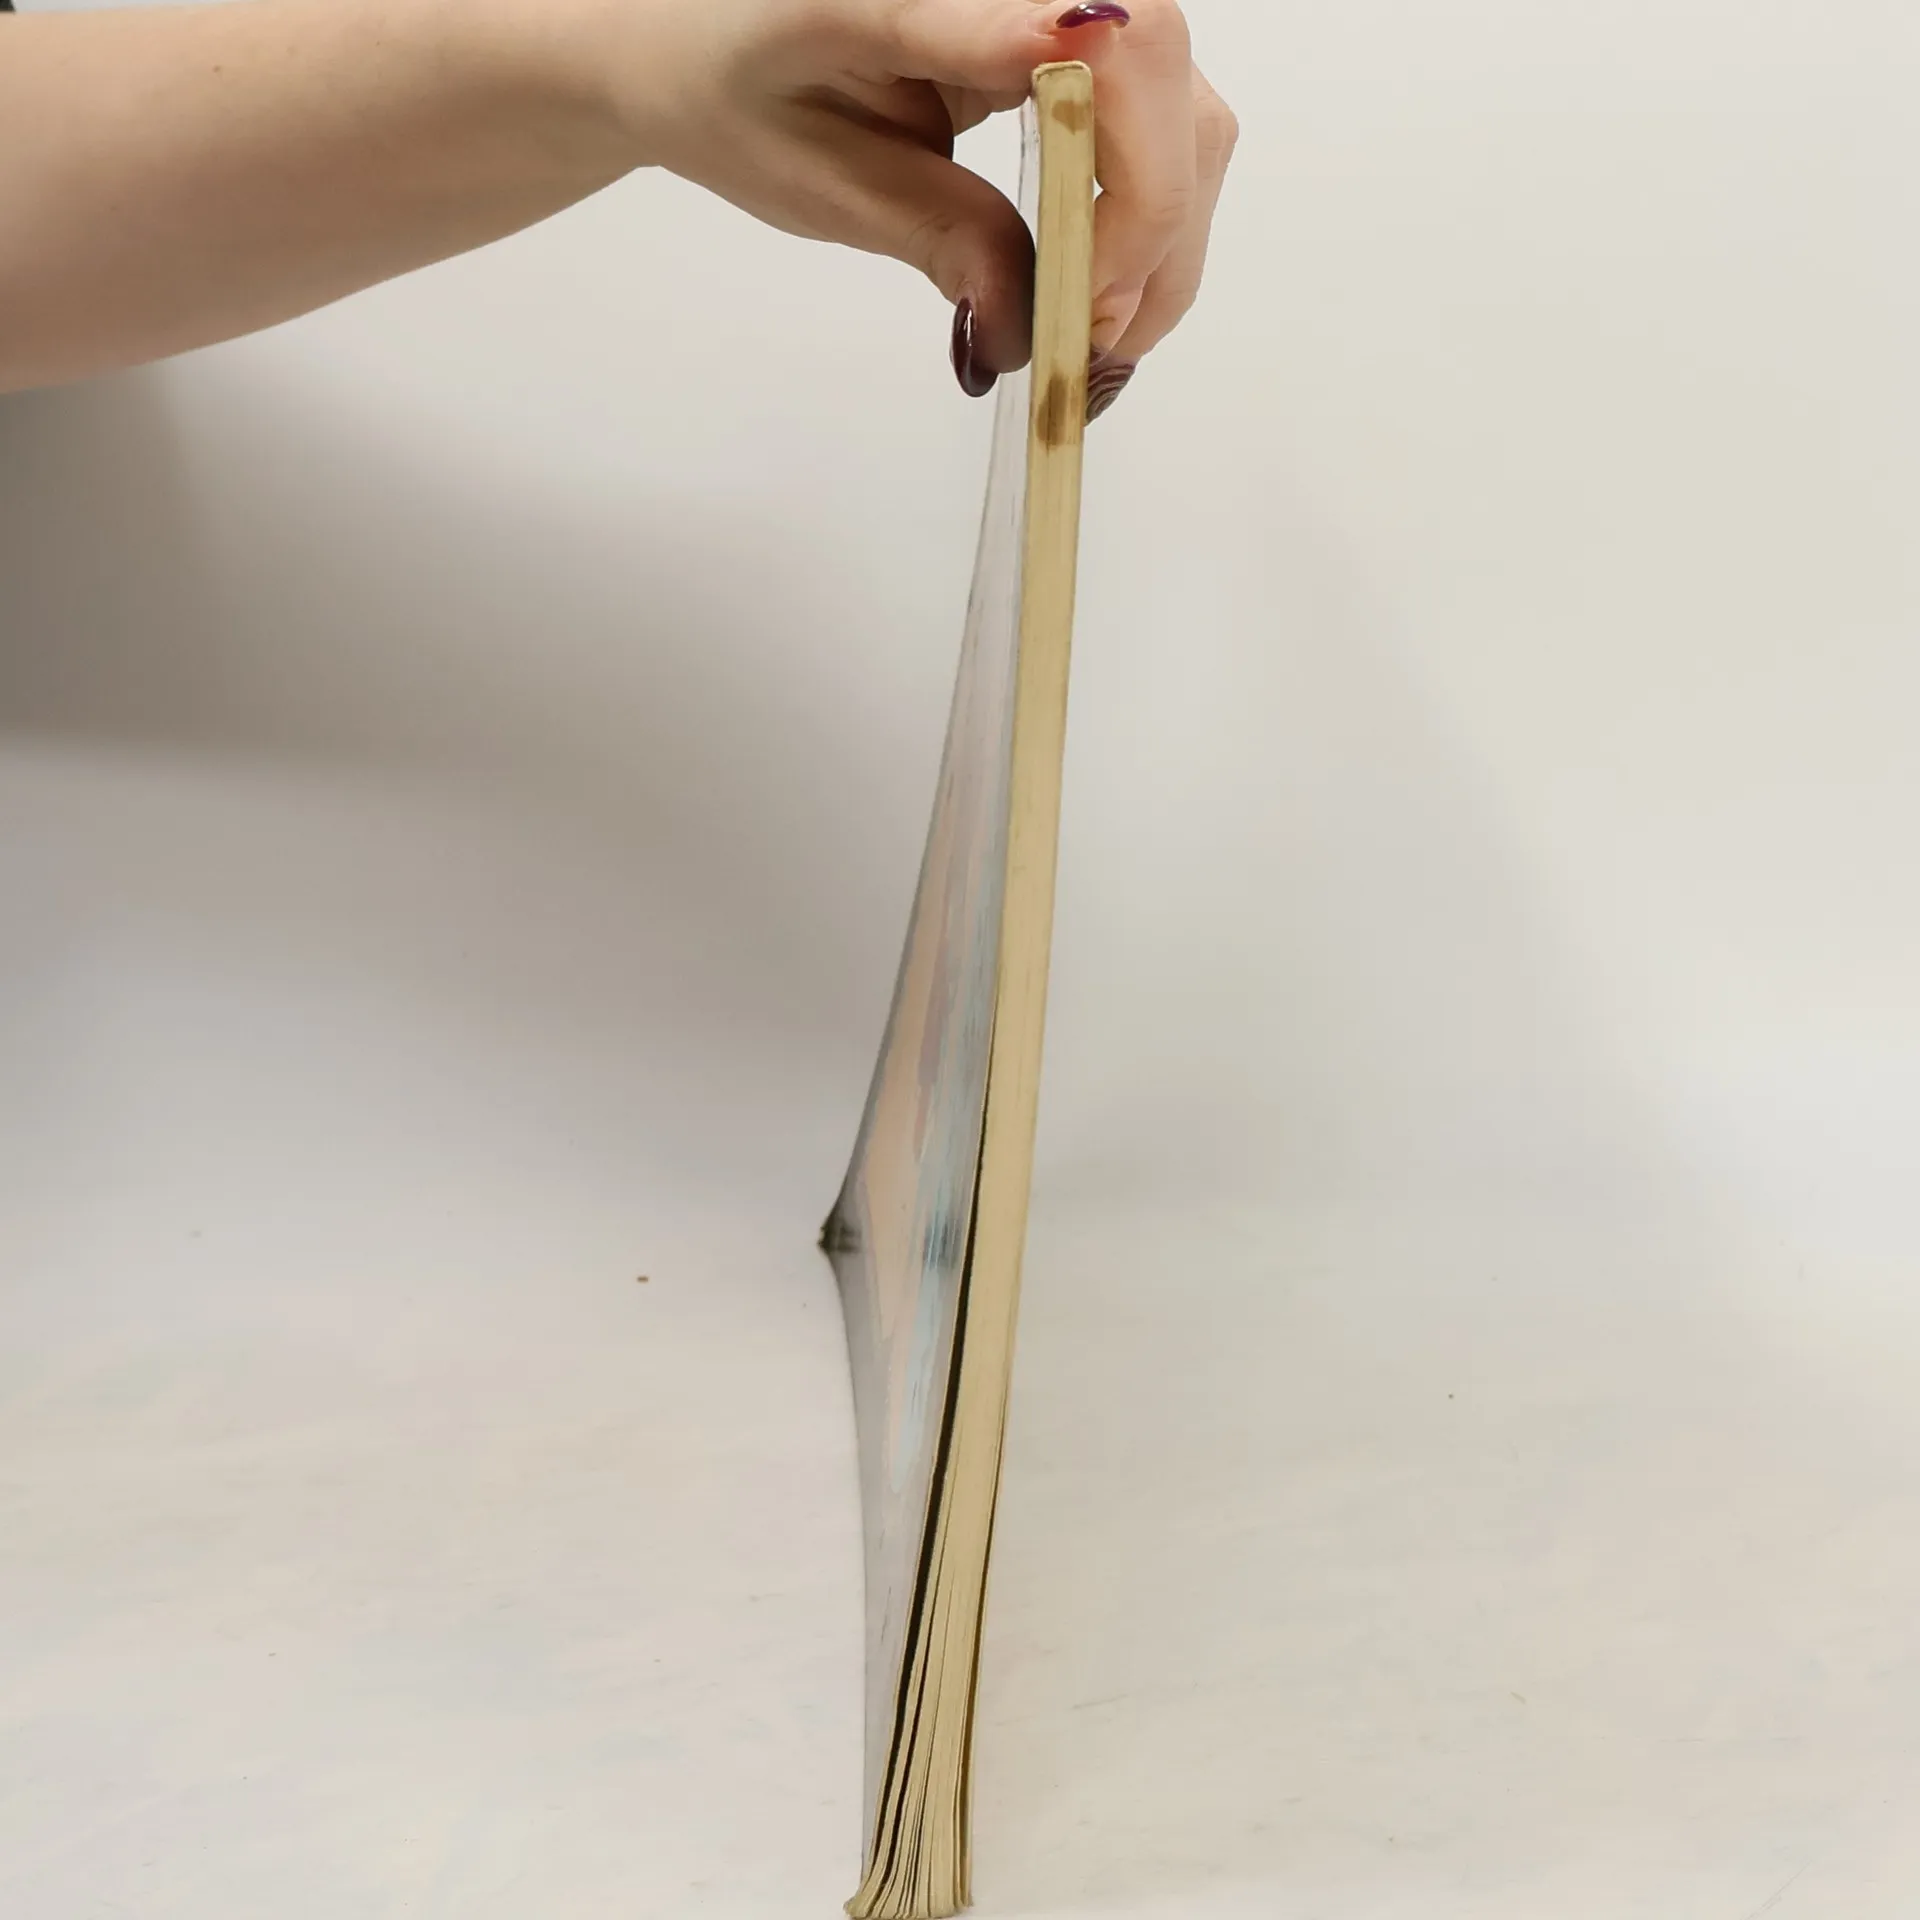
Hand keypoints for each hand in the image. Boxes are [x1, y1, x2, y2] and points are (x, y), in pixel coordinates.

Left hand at [580, 0, 1236, 400]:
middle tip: (1090, 344)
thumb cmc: (739, 88)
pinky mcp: (1078, 44)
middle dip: (1154, 233)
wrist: (701, 43)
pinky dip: (1149, 217)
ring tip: (1095, 331)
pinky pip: (1163, 122)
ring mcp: (1065, 6)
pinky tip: (1100, 284)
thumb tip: (1024, 327)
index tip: (1089, 306)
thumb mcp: (821, 178)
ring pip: (1188, 112)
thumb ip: (934, 231)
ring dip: (1165, 238)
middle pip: (1172, 85)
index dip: (1130, 190)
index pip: (1115, 51)